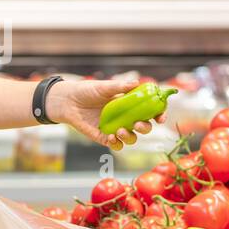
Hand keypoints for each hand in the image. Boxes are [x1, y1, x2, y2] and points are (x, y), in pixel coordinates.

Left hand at [47, 79, 165, 151]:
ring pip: (132, 138)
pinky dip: (117, 144)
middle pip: (144, 126)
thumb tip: (136, 83)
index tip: (161, 117)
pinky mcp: (104, 137)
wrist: (67, 101)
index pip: (149, 110)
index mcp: (129, 104)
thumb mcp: (103, 87)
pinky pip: (116, 145)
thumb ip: (119, 86)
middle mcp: (125, 117)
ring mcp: (115, 128)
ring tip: (119, 131)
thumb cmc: (86, 91)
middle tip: (138, 124)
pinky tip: (111, 137)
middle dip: (145, 128)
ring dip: (130, 137)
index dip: (158, 114)